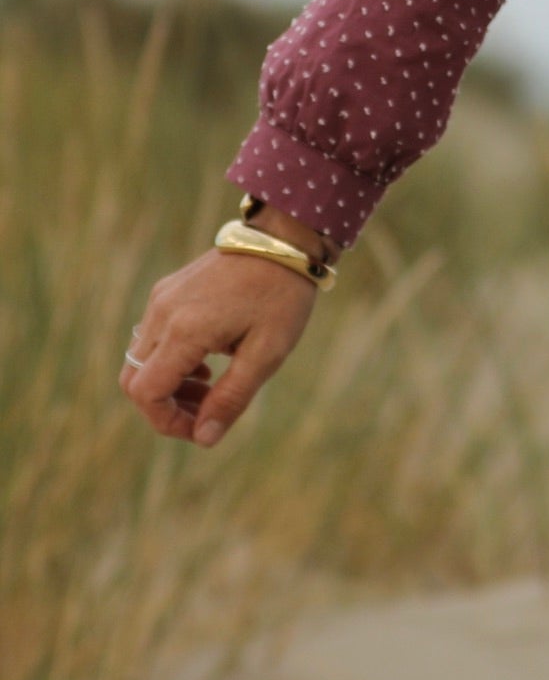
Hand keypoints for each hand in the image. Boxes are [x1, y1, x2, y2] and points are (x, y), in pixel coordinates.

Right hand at [122, 243, 319, 447]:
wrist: (283, 241)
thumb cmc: (282, 296)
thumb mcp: (267, 353)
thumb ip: (232, 397)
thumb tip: (204, 439)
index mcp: (186, 330)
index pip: (146, 393)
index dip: (167, 421)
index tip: (200, 428)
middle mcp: (163, 314)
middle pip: (134, 380)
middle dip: (165, 406)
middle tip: (207, 409)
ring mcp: (161, 300)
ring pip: (139, 360)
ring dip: (168, 384)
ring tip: (212, 385)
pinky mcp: (166, 292)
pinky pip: (151, 338)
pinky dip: (169, 360)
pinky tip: (207, 361)